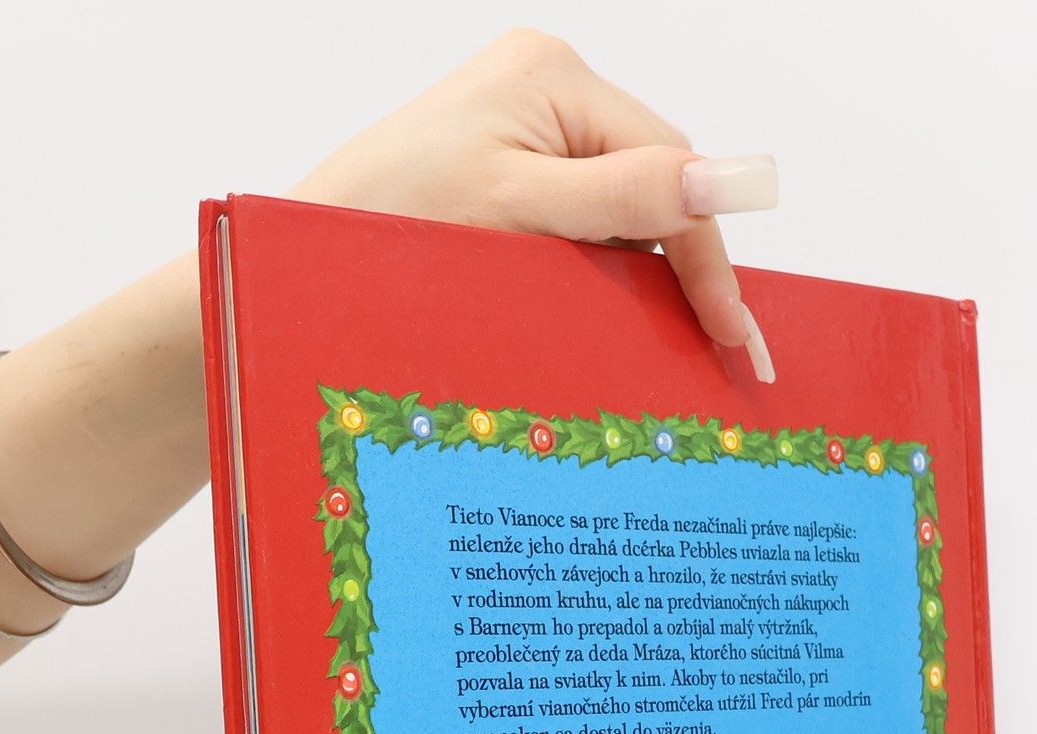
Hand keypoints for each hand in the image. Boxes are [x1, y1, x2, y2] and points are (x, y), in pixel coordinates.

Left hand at [293, 30, 778, 380]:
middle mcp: (546, 90)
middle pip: (653, 186)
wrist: (301, 264)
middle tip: (712, 355)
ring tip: (650, 349)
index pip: (671, 165)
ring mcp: (526, 131)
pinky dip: (595, 278)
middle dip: (676, 270)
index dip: (706, 254)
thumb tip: (724, 183)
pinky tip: (594, 322)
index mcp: (553, 75)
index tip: (735, 334)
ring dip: (635, 281)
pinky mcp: (509, 176)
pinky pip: (583, 228)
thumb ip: (624, 197)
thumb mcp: (518, 213)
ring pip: (621, 215)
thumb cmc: (387, 226)